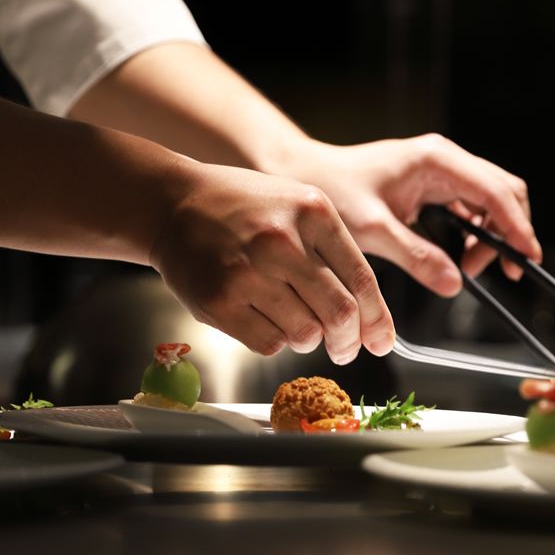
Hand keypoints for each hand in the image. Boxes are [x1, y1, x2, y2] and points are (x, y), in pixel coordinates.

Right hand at [151, 163, 394, 363]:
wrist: (173, 204)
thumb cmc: (242, 209)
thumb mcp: (296, 207)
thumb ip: (332, 251)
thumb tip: (367, 315)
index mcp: (313, 213)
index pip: (362, 281)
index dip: (377, 321)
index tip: (381, 341)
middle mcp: (283, 241)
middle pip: (340, 314)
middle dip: (348, 343)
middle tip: (344, 350)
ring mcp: (249, 272)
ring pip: (305, 334)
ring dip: (307, 340)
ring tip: (294, 324)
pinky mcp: (220, 301)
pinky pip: (269, 343)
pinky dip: (274, 341)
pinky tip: (263, 319)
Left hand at [276, 134, 539, 296]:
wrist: (304, 175)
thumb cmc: (332, 193)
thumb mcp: (373, 231)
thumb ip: (416, 256)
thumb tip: (455, 283)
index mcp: (436, 160)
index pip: (495, 191)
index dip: (517, 226)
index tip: (525, 259)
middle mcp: (444, 159)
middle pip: (503, 191)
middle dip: (509, 232)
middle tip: (502, 272)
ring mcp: (441, 171)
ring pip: (490, 200)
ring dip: (491, 235)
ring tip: (473, 269)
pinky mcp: (434, 186)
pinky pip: (470, 207)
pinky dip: (474, 233)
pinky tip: (460, 257)